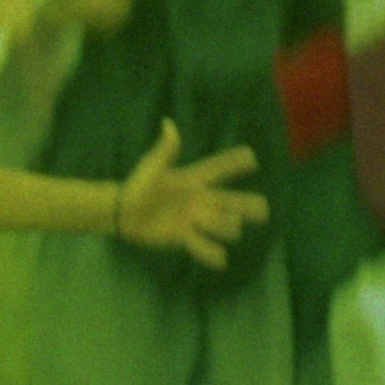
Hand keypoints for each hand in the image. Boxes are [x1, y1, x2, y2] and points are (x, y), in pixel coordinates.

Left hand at [116, 119, 266, 268]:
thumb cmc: (137, 184)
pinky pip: (205, 248)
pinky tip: (221, 261)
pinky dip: (213, 256)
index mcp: (194, 179)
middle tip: (263, 210)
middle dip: (250, 205)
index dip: (235, 162)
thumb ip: (164, 149)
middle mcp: (201, 200)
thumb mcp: (151, 167)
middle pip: (234, 202)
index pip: (219, 168)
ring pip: (223, 225)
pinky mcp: (184, 238)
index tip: (250, 158)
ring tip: (202, 223)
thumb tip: (168, 123)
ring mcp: (195, 220)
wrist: (122, 211)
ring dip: (222, 227)